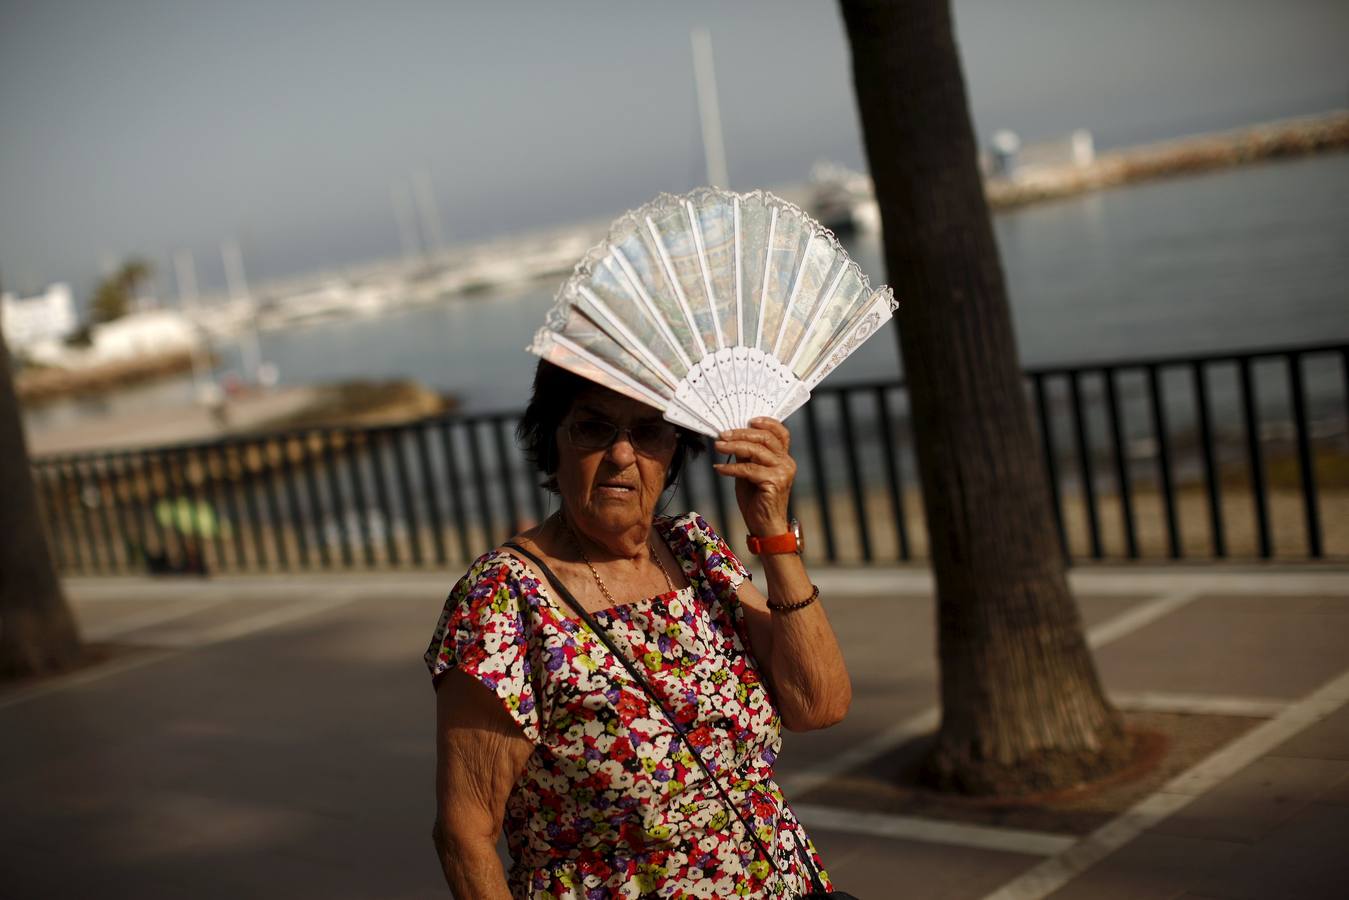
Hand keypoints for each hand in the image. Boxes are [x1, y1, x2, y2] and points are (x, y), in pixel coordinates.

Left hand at [713, 417, 795, 536]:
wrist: (765, 528)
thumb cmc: (757, 500)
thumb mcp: (750, 473)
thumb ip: (747, 456)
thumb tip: (733, 437)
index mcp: (784, 458)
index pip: (781, 433)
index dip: (766, 422)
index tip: (748, 419)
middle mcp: (787, 462)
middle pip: (765, 438)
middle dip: (741, 434)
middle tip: (722, 435)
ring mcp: (782, 472)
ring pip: (756, 451)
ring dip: (733, 446)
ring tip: (718, 447)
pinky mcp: (774, 482)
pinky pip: (748, 469)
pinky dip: (731, 468)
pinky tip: (719, 469)